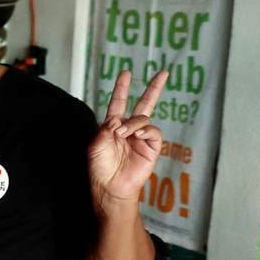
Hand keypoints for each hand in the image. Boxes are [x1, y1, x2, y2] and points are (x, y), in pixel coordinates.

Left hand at [90, 69, 166, 208]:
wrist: (111, 187)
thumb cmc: (100, 167)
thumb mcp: (96, 145)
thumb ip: (105, 129)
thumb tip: (118, 120)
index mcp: (113, 126)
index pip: (118, 103)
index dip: (122, 88)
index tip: (126, 73)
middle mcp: (129, 129)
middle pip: (143, 104)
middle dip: (153, 88)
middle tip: (163, 73)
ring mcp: (142, 138)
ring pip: (144, 118)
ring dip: (133, 123)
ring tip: (123, 134)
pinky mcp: (152, 148)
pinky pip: (154, 132)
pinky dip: (146, 130)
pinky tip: (138, 135)